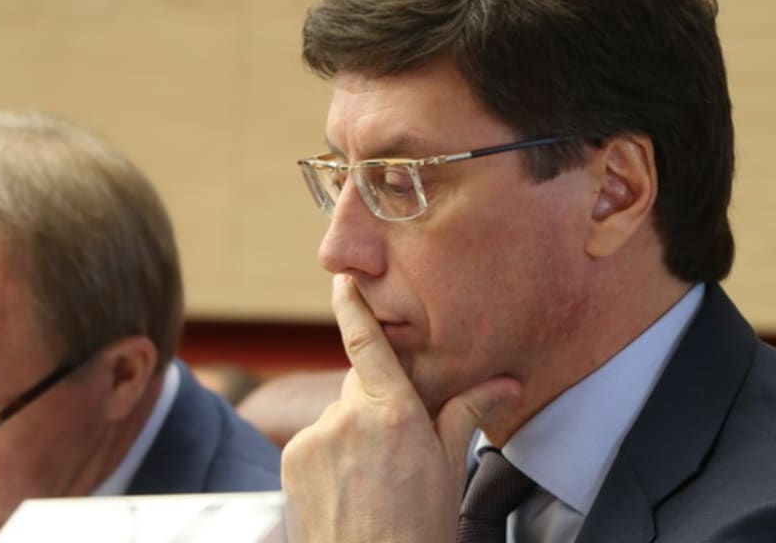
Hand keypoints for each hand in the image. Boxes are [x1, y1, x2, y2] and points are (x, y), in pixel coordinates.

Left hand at [281, 274, 519, 542]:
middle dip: (375, 399)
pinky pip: (315, 438)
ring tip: (372, 477)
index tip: (343, 280)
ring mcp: (315, 437)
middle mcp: (348, 417)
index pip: (367, 343)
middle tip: (395, 442)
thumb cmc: (418, 528)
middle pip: (359, 384)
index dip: (352, 306)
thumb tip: (505, 385)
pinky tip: (347, 486)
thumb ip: (466, 414)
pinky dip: (329, 452)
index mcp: (393, 413)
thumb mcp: (449, 468)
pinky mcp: (292, 457)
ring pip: (338, 414)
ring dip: (352, 430)